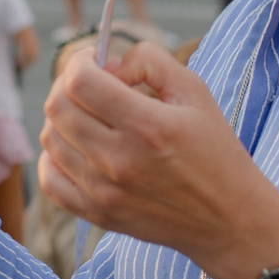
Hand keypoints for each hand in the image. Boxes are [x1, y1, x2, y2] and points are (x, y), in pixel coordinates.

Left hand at [39, 42, 278, 278]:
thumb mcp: (196, 93)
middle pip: (58, 107)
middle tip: (88, 83)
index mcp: (147, 126)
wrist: (229, 220)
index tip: (91, 58)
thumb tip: (110, 63)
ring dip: (63, 118)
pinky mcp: (97, 214)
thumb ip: (151, 61)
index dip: (78, 61)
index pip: (80, 83)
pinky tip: (78, 148)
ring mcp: (103, 191)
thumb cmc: (216, 152)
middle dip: (67, 84)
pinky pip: (49, 179)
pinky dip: (54, 157)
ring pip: (50, 139)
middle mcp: (119, 161)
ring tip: (90, 116)